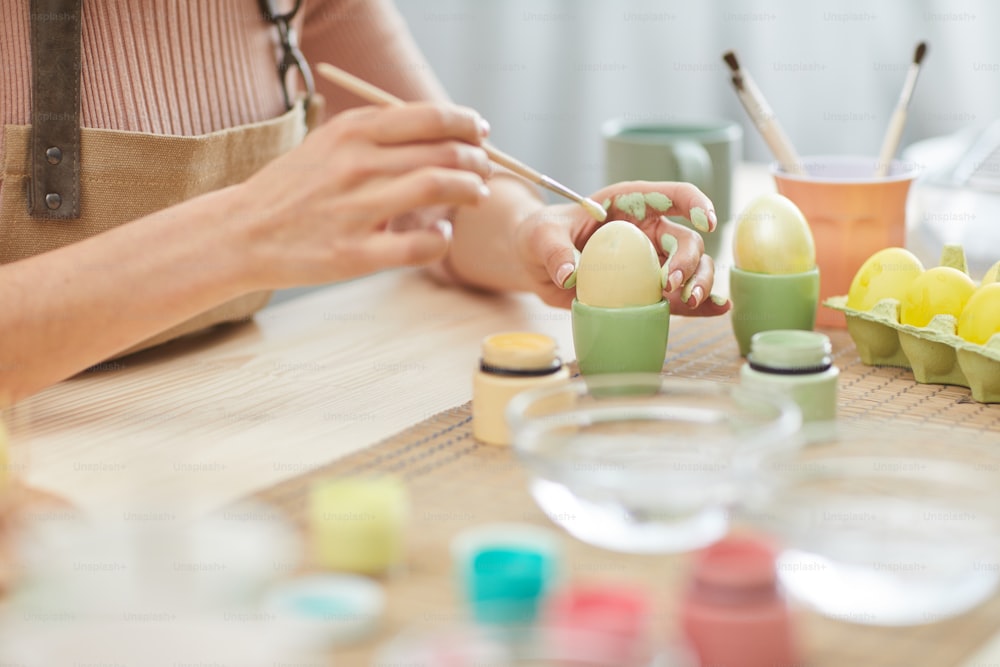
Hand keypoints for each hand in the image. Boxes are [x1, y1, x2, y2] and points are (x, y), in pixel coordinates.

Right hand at [231, 102, 491, 288]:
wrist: (243, 232)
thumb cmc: (295, 188)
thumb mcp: (329, 143)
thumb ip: (378, 135)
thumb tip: (441, 133)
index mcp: (352, 131)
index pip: (430, 117)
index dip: (466, 124)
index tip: (481, 132)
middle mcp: (356, 164)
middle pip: (443, 152)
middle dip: (477, 160)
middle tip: (484, 170)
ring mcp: (356, 210)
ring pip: (438, 188)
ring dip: (470, 190)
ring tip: (476, 195)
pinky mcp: (355, 254)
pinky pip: (419, 244)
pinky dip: (442, 238)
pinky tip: (443, 234)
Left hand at [515, 181, 730, 314]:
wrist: (535, 264)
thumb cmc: (540, 236)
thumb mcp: (541, 236)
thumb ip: (554, 249)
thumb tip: (570, 274)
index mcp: (629, 204)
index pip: (671, 194)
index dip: (694, 202)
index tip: (705, 221)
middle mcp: (647, 231)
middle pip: (686, 240)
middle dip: (689, 261)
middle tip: (670, 285)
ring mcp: (650, 262)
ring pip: (692, 268)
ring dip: (699, 283)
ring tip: (689, 302)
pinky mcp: (645, 290)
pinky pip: (677, 297)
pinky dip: (698, 304)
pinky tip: (715, 309)